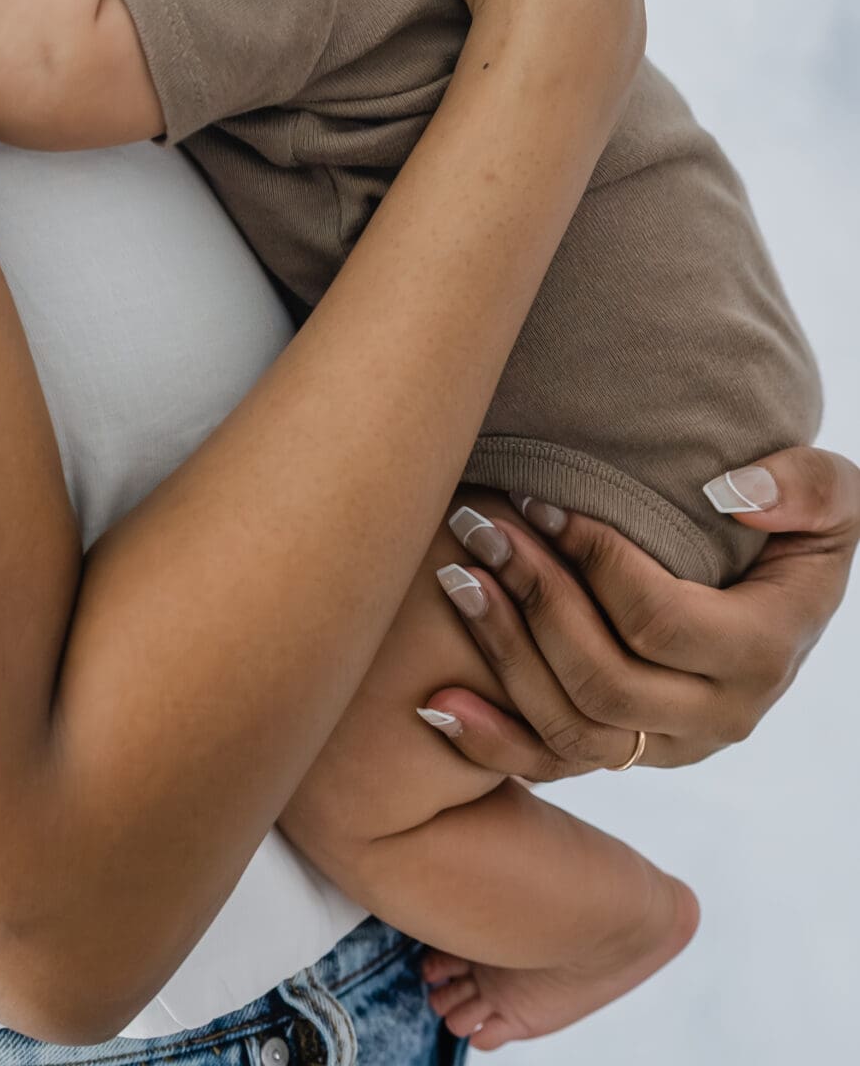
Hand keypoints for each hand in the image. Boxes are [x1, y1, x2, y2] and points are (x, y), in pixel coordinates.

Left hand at [416, 444, 859, 775]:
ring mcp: (668, 746)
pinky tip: (436, 705)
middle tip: (478, 525)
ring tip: (455, 577)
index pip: (659, 621)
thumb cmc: (793, 527)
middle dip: (532, 598)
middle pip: (605, 680)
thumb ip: (807, 487)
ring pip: (572, 728)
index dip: (591, 560)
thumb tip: (731, 494)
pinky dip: (492, 743)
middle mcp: (718, 717)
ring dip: (503, 654)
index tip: (538, 499)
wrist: (779, 589)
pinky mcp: (627, 755)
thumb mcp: (836, 498)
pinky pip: (553, 768)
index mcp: (762, 653)